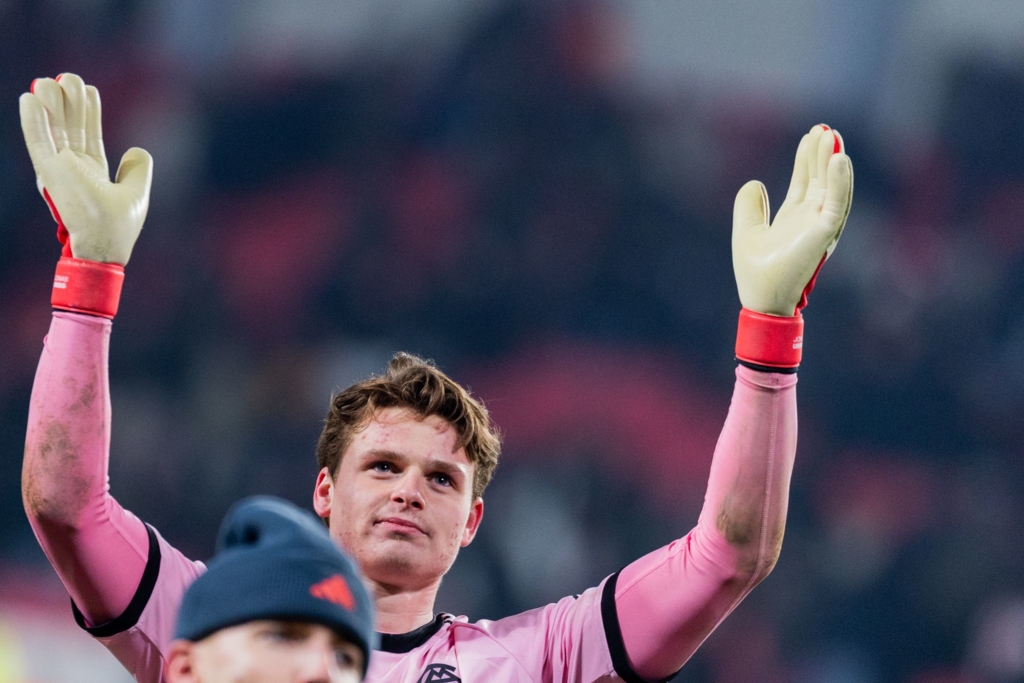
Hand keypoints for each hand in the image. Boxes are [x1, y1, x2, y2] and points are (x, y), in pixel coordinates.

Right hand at [20, 73, 151, 264]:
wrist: (106, 245)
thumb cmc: (119, 227)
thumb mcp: (137, 193)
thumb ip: (137, 170)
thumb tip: (137, 149)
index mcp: (91, 171)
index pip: (87, 133)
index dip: (87, 111)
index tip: (87, 89)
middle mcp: (73, 167)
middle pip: (69, 126)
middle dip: (68, 101)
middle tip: (68, 76)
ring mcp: (60, 169)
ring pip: (51, 128)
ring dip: (49, 104)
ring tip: (48, 80)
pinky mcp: (49, 172)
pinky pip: (38, 141)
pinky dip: (33, 120)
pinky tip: (30, 99)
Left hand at [732, 124, 852, 316]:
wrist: (761, 300)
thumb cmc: (756, 274)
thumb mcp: (746, 232)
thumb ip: (749, 206)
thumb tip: (755, 182)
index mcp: (795, 219)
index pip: (807, 182)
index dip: (808, 159)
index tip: (810, 136)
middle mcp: (811, 220)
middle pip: (821, 180)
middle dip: (822, 154)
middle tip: (823, 127)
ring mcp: (820, 227)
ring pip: (832, 188)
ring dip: (833, 162)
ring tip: (831, 136)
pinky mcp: (824, 234)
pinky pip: (836, 204)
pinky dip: (839, 182)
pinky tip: (838, 158)